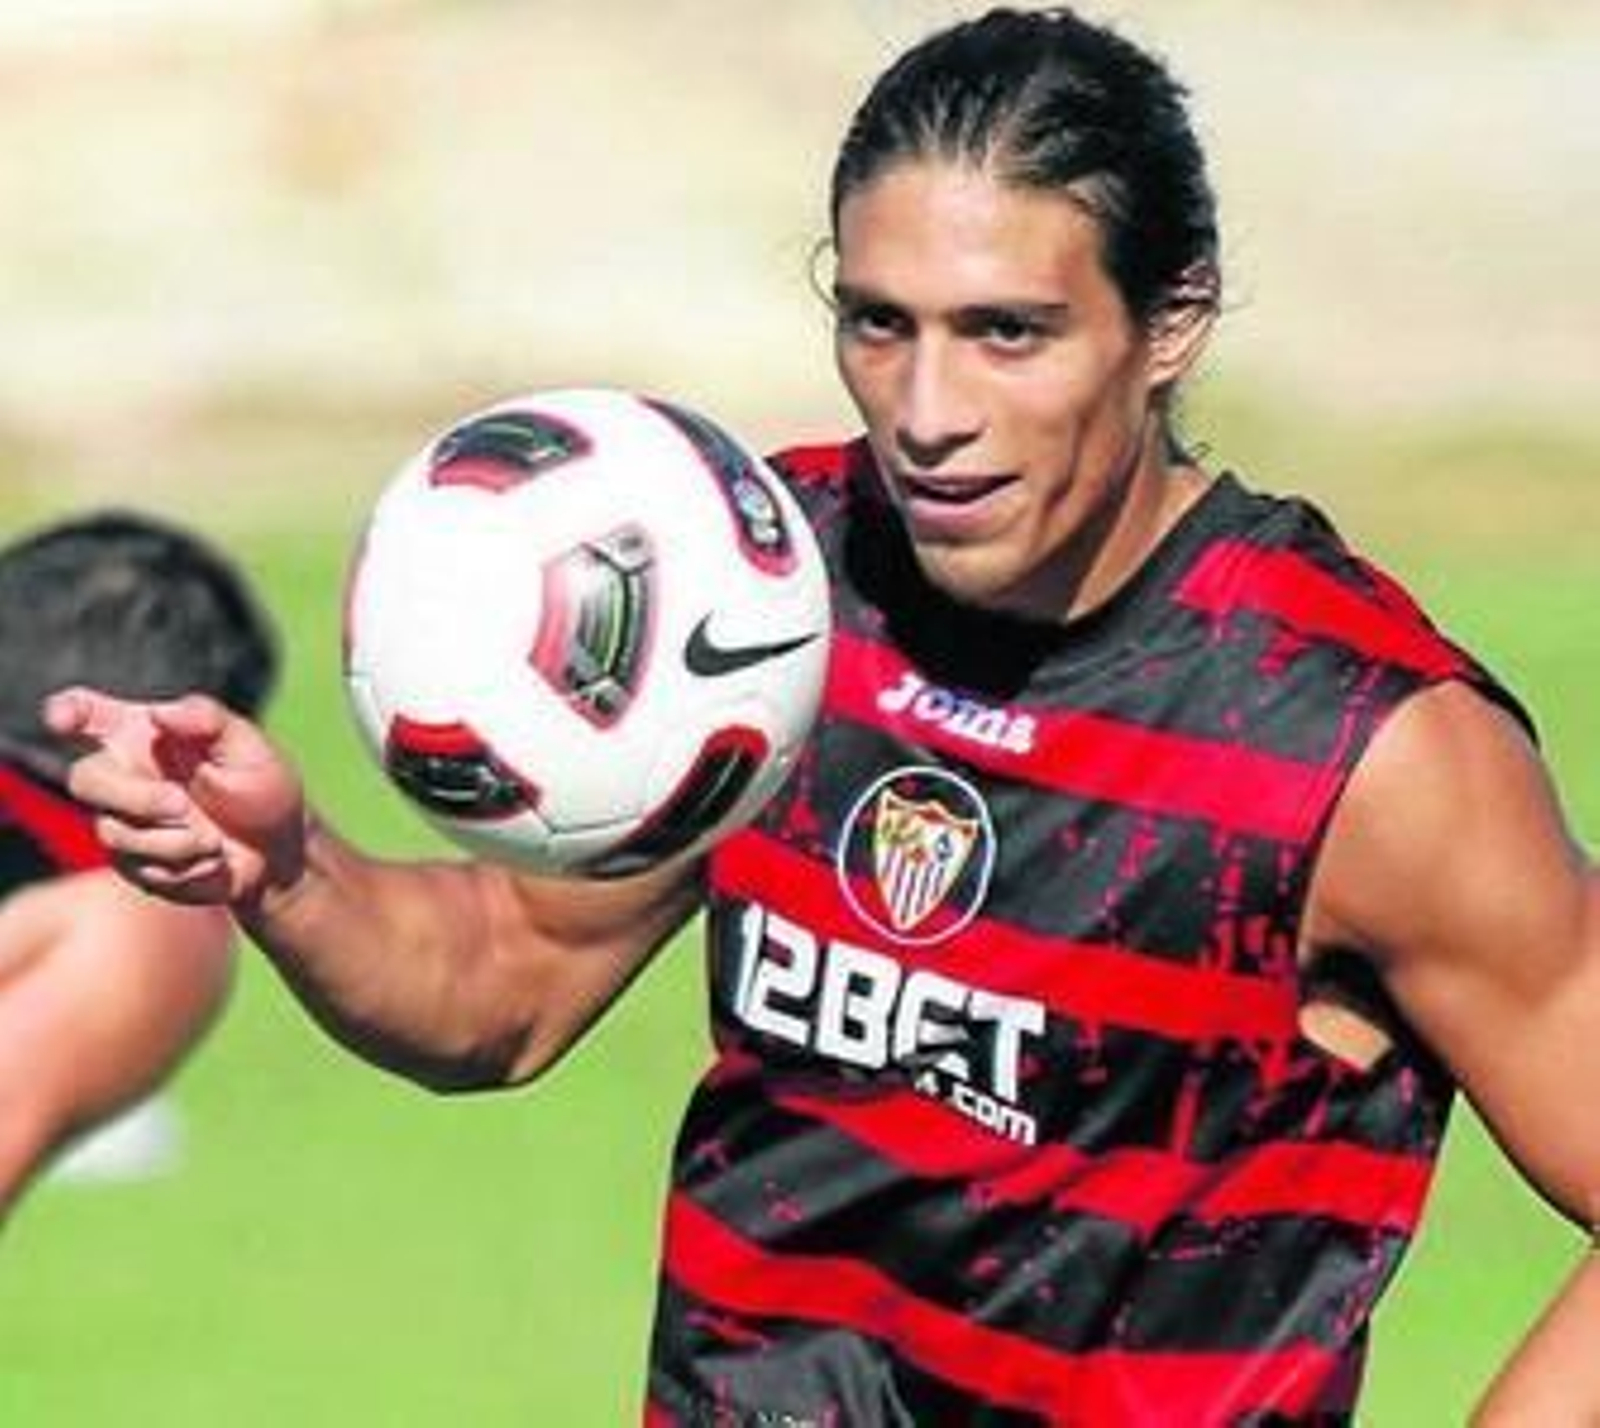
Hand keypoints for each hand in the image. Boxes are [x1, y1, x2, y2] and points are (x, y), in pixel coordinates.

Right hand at [45, 688, 306, 909]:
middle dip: (135, 797)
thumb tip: (161, 713)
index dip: (67, 711)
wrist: (277, 852)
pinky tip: (210, 859)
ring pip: (114, 832)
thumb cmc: (261, 787)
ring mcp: (121, 820)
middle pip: (85, 779)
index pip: (87, 713)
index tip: (62, 717)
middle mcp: (123, 773)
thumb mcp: (249, 747)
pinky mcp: (130, 861)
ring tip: (214, 839)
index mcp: (143, 733)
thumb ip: (207, 720)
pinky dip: (184, 866)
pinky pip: (140, 867)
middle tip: (181, 806)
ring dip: (173, 840)